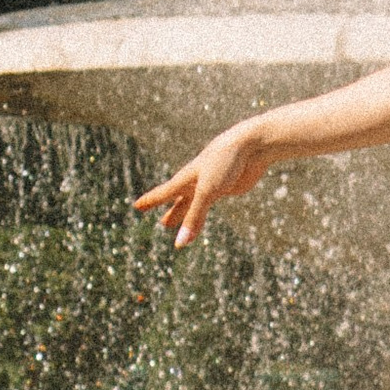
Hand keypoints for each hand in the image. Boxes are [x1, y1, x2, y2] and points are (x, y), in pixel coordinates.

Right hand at [135, 123, 275, 248]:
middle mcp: (197, 181)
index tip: (136, 206)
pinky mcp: (228, 187)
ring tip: (174, 223)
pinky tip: (205, 209)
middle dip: (171, 212)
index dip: (150, 201)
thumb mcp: (207, 192)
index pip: (163, 192)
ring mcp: (213, 184)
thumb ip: (194, 218)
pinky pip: (211, 204)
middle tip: (163, 224)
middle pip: (180, 200)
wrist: (252, 145)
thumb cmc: (225, 162)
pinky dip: (204, 212)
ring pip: (195, 203)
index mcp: (186, 178)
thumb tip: (180, 244)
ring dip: (185, 213)